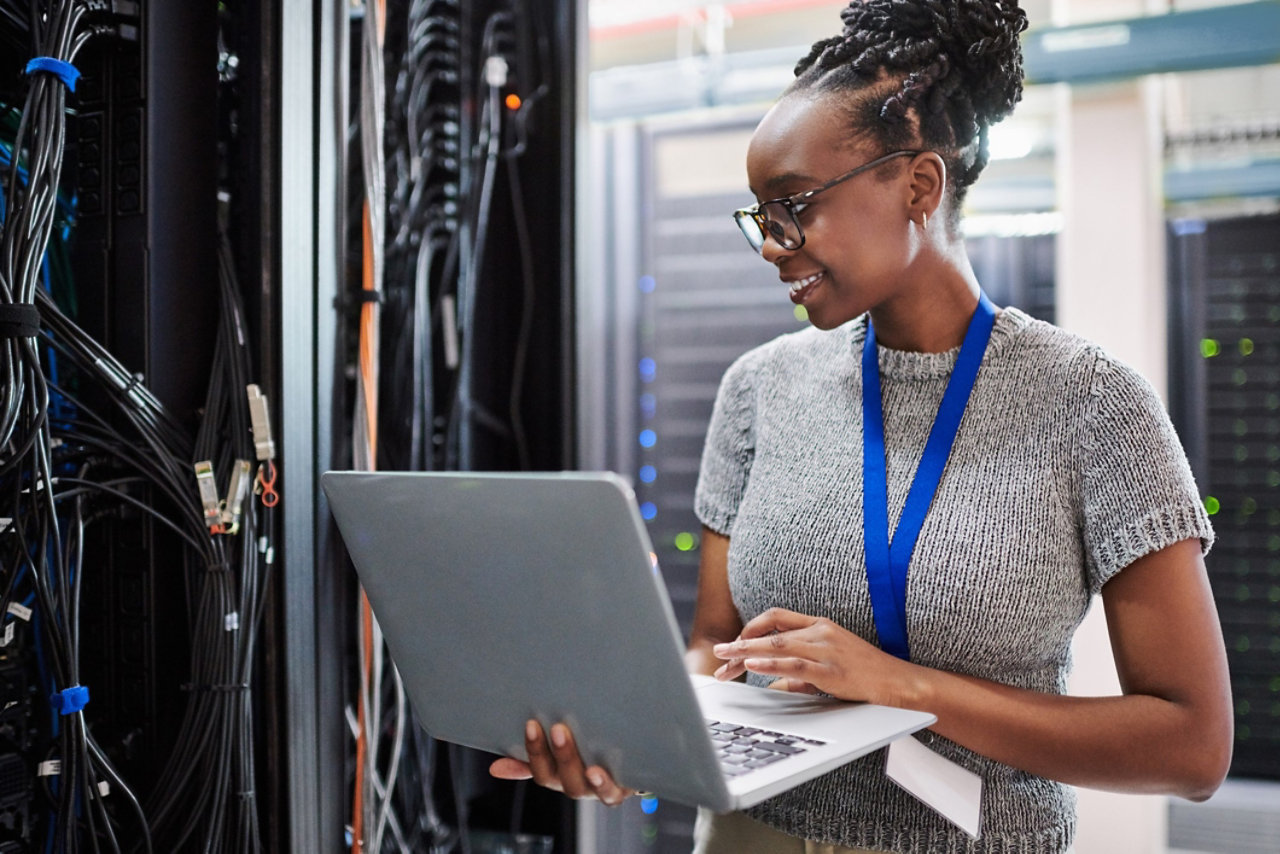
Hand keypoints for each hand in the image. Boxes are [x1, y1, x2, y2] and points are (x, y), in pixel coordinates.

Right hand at [488, 720, 635, 806]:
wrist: (629, 768)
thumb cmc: (587, 755)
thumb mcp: (557, 757)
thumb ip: (530, 761)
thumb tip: (495, 768)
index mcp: (558, 775)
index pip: (540, 769)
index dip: (534, 750)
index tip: (531, 724)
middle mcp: (575, 784)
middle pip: (560, 777)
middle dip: (558, 753)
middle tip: (557, 728)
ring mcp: (596, 789)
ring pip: (582, 785)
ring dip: (577, 767)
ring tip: (577, 748)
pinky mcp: (620, 789)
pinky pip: (610, 793)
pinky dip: (603, 784)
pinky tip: (597, 771)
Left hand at [711, 607, 918, 706]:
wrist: (899, 684)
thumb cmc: (866, 676)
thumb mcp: (828, 668)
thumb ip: (799, 675)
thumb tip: (774, 685)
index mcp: (819, 625)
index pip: (776, 616)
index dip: (752, 628)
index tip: (735, 643)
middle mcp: (820, 631)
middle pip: (769, 632)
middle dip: (740, 644)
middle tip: (718, 654)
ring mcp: (826, 648)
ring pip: (777, 645)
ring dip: (746, 652)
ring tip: (725, 659)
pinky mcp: (831, 669)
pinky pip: (794, 665)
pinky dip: (770, 664)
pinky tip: (752, 666)